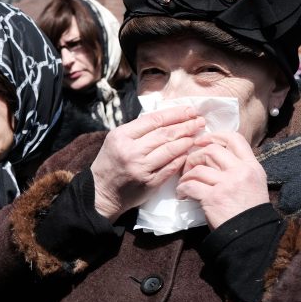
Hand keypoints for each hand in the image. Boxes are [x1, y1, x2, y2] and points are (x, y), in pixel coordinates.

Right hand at [90, 106, 204, 220]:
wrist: (101, 191)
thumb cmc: (110, 163)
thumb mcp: (115, 140)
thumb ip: (137, 130)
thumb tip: (165, 119)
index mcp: (121, 136)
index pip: (153, 120)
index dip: (175, 114)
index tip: (189, 110)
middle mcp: (131, 151)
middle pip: (165, 134)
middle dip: (186, 125)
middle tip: (199, 121)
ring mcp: (141, 168)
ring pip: (171, 150)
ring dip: (187, 141)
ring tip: (196, 134)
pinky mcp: (149, 182)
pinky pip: (171, 167)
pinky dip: (182, 158)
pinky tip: (188, 152)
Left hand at [177, 132, 269, 228]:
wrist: (250, 233)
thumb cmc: (247, 209)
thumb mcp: (252, 182)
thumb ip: (236, 167)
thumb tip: (211, 153)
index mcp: (252, 166)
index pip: (235, 138)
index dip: (215, 135)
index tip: (200, 141)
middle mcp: (241, 171)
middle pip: (212, 150)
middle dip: (195, 156)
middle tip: (188, 167)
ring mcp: (228, 184)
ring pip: (198, 168)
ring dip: (185, 176)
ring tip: (184, 184)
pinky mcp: (214, 197)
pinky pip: (190, 186)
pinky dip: (182, 189)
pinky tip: (182, 195)